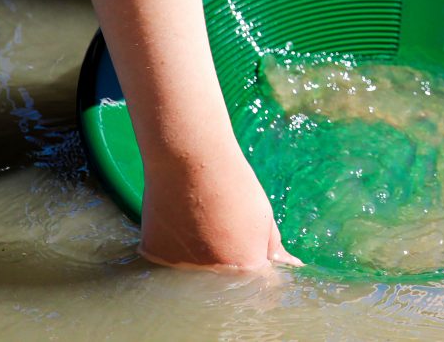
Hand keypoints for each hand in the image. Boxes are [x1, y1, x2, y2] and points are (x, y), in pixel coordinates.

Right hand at [137, 140, 302, 271]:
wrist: (189, 159)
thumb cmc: (234, 184)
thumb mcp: (263, 216)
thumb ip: (273, 248)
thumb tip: (289, 265)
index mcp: (246, 269)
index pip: (258, 285)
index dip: (257, 266)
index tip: (251, 250)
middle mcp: (213, 277)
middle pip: (225, 279)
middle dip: (229, 259)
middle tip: (222, 223)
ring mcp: (180, 269)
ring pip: (196, 268)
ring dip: (201, 252)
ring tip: (201, 216)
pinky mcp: (154, 257)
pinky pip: (169, 257)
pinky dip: (176, 244)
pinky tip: (180, 217)